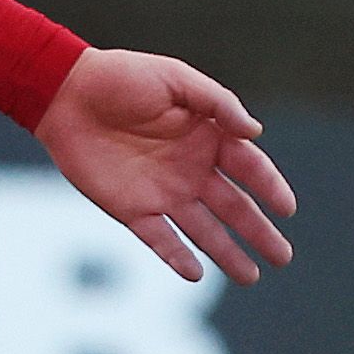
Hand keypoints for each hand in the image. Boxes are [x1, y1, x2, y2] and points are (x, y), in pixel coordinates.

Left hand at [35, 47, 296, 283]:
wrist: (66, 92)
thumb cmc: (123, 77)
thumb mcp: (175, 78)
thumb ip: (217, 103)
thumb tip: (255, 131)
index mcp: (206, 135)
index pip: (248, 166)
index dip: (269, 187)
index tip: (287, 208)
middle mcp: (190, 168)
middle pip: (233, 207)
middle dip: (259, 231)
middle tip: (283, 256)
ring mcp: (162, 192)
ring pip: (203, 230)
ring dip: (228, 253)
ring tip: (252, 276)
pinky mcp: (131, 209)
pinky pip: (160, 239)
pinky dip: (177, 257)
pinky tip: (196, 273)